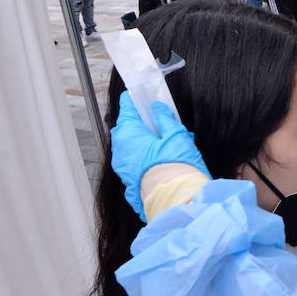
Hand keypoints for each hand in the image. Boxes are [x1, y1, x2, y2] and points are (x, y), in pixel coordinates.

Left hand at [110, 92, 208, 219]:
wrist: (175, 199)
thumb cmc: (175, 166)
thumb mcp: (176, 135)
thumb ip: (165, 119)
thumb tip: (158, 108)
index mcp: (128, 133)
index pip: (127, 108)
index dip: (135, 101)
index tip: (141, 96)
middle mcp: (120, 149)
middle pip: (126, 128)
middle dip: (139, 123)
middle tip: (156, 119)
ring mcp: (122, 167)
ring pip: (129, 146)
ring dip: (141, 141)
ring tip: (161, 141)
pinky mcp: (128, 181)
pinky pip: (133, 162)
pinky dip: (142, 156)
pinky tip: (158, 158)